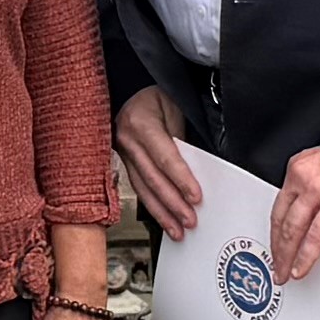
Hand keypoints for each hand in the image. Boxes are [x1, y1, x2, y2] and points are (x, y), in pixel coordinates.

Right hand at [111, 87, 206, 234]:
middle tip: (190, 222)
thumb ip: (182, 139)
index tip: (197, 197)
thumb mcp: (175, 108)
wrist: (130, 87)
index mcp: (141, 123)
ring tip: (178, 231)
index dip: (181, 179)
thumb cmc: (158, 96)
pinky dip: (152, 205)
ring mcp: (122, 152)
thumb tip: (197, 172)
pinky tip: (164, 219)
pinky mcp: (123, 161)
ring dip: (162, 212)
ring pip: (142, 188)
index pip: (165, 157)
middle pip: (153, 178)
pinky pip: (138, 186)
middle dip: (173, 204)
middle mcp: (127, 140)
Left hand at [269, 145, 319, 288]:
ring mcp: (318, 194)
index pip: (279, 207)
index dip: (275, 230)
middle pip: (282, 221)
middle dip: (277, 248)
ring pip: (293, 231)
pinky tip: (301, 268)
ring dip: (286, 256)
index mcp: (297, 170)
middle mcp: (302, 181)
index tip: (275, 244)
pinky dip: (306, 256)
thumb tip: (309, 210)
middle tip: (276, 265)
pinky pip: (315, 237)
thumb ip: (310, 185)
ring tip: (285, 272)